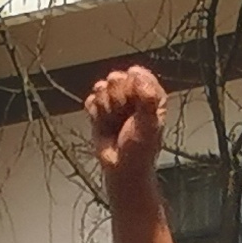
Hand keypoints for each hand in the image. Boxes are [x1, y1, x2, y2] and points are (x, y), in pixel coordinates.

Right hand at [84, 63, 168, 193]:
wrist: (121, 168)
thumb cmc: (140, 149)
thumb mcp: (149, 124)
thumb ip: (147, 98)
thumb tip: (137, 74)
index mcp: (151, 93)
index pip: (137, 74)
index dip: (132, 88)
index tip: (135, 104)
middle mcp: (133, 93)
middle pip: (116, 78)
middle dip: (117, 99)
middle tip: (124, 117)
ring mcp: (114, 100)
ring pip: (101, 87)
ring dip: (106, 108)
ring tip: (114, 122)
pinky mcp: (99, 108)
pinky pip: (90, 99)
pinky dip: (95, 113)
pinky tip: (103, 123)